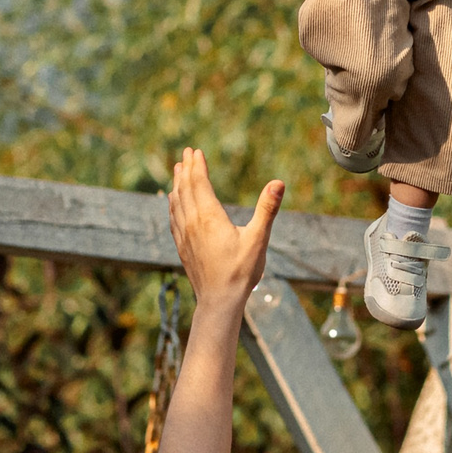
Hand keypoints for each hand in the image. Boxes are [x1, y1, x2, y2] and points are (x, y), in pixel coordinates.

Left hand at [168, 147, 285, 306]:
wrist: (219, 301)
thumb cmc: (241, 271)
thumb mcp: (259, 239)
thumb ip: (267, 209)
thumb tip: (278, 183)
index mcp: (209, 217)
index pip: (199, 184)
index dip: (197, 166)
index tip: (195, 151)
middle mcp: (192, 223)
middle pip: (185, 189)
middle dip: (186, 169)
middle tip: (186, 153)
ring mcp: (184, 236)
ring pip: (177, 203)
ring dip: (177, 184)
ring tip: (177, 171)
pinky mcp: (182, 247)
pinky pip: (174, 218)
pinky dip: (173, 204)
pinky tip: (173, 202)